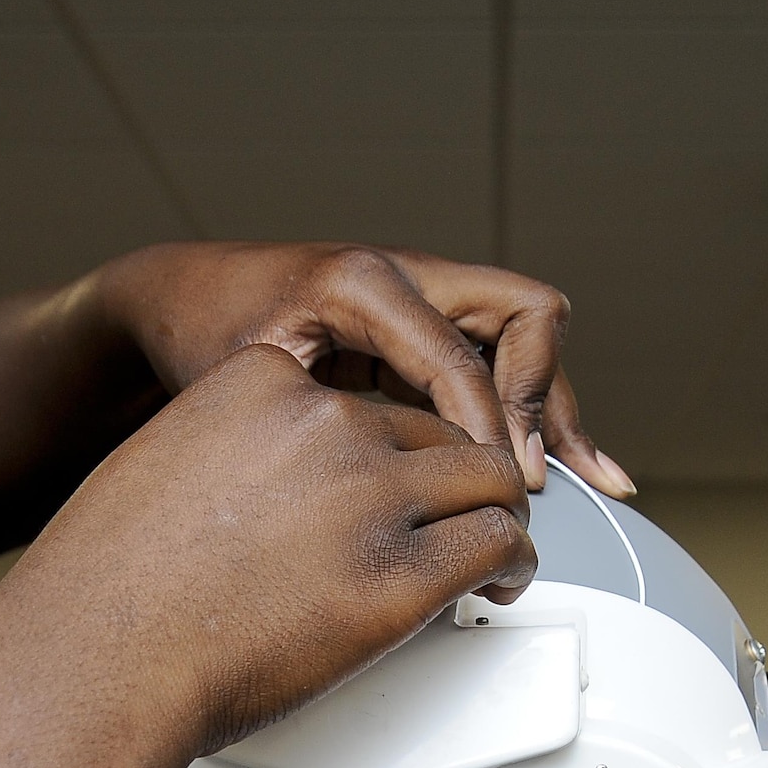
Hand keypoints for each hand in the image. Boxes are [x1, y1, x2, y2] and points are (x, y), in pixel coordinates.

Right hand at [0, 342, 536, 760]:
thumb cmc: (107, 591)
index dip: (382, 449)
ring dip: (498, 514)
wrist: (96, 658)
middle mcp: (324, 424)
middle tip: (458, 520)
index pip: (359, 398)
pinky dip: (514, 564)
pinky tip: (501, 584)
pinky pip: (495, 545)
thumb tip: (268, 499)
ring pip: (487, 478)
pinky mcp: (399, 575)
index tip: (381, 486)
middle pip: (434, 431)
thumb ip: (229, 457)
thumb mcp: (160, 470)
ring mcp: (368, 494)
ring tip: (496, 549)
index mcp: (261, 382)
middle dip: (452, 480)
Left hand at [93, 241, 632, 497]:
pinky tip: (546, 468)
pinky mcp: (414, 334)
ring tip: (596, 480)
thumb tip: (402, 477)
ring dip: (549, 409)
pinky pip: (489, 367)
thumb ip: (323, 418)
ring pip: (520, 345)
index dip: (491, 428)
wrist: (171, 302)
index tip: (502, 488)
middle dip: (547, 398)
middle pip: (526, 319)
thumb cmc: (198, 335)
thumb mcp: (249, 380)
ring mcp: (418, 302)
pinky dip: (519, 414)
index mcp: (366, 281)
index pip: (461, 357)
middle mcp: (405, 278)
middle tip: (547, 477)